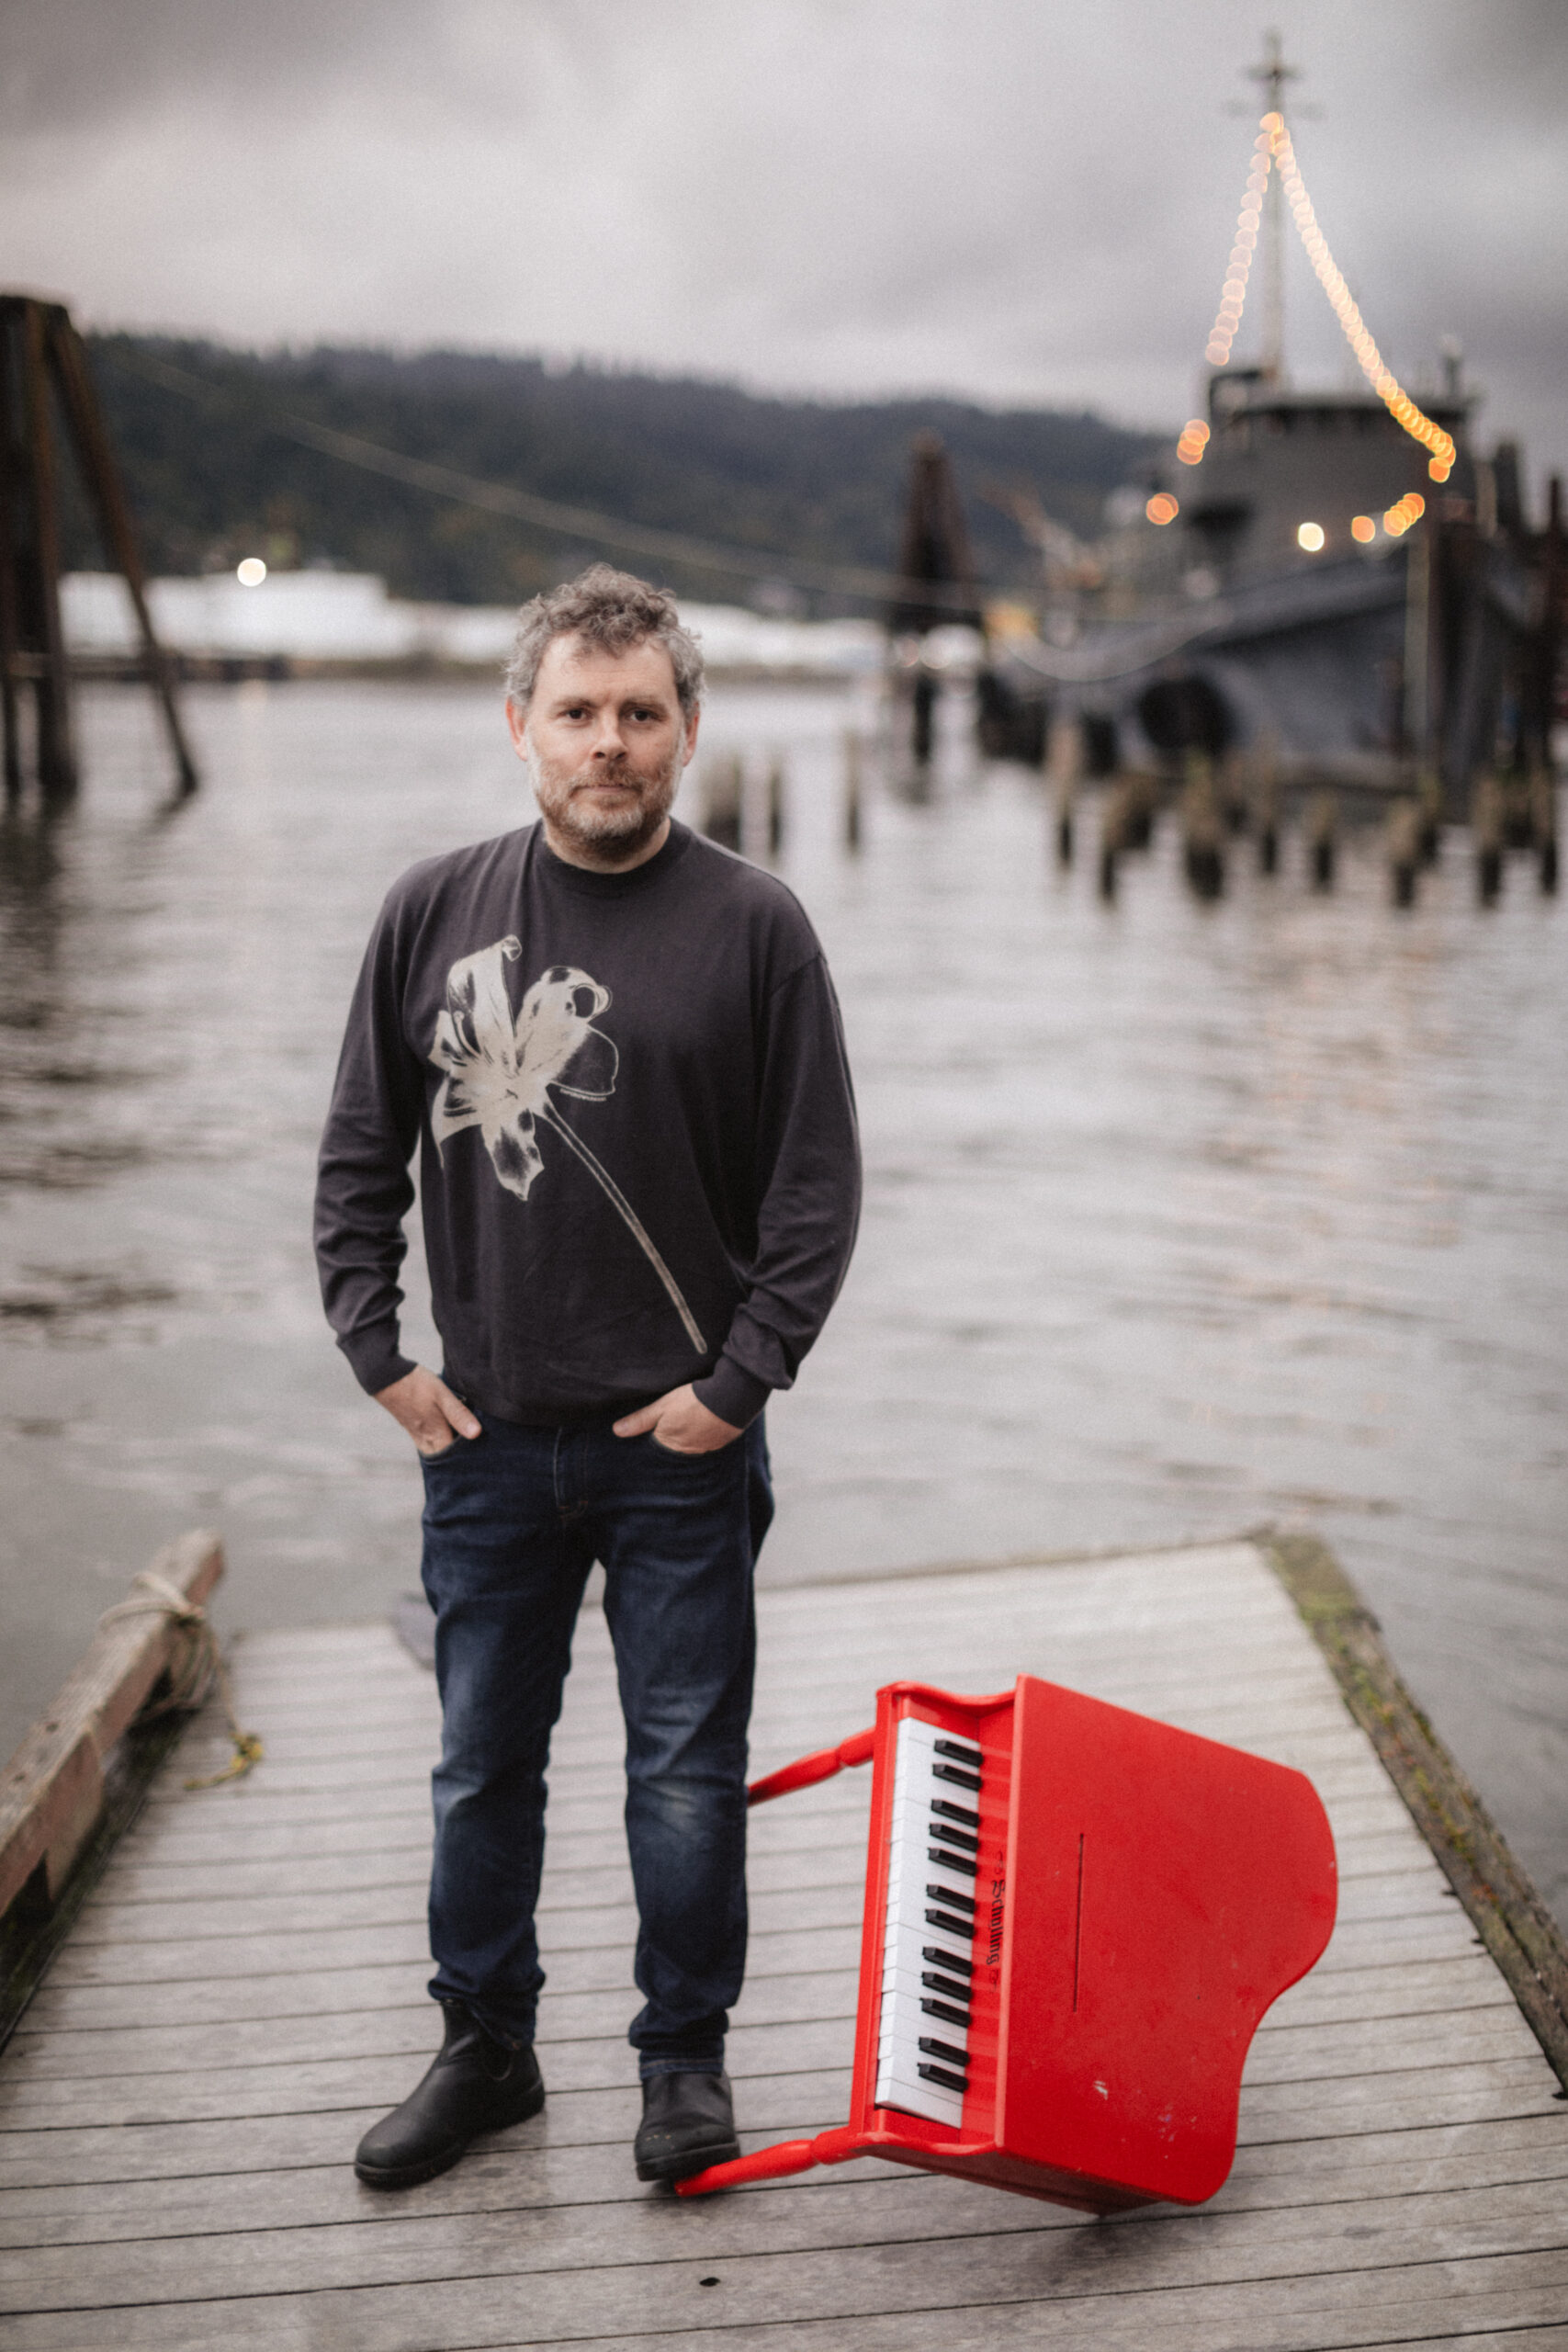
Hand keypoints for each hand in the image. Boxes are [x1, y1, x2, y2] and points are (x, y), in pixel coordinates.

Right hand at [375, 1365, 481, 1456]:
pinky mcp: (411, 1426)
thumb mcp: (442, 1395)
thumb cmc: (416, 1384)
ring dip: (447, 1450)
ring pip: (435, 1451)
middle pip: (444, 1458)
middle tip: (475, 1452)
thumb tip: (477, 1434)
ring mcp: (416, 1434)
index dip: (468, 1457)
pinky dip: (438, 1443)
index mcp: (434, 1434)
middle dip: (457, 1458)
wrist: (385, 1377)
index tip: (481, 1453)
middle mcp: (425, 1439)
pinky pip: (427, 1443)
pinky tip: (446, 1434)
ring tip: (463, 1444)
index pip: (454, 1457)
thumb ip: (458, 1414)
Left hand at [613, 1383, 740, 1454]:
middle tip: (677, 1421)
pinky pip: (709, 1440)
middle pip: (676, 1447)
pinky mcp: (722, 1441)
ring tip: (692, 1421)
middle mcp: (688, 1451)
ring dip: (692, 1435)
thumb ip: (640, 1420)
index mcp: (670, 1444)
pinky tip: (707, 1421)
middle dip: (675, 1436)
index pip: (657, 1447)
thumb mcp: (662, 1406)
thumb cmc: (692, 1401)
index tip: (658, 1426)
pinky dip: (707, 1432)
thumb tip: (617, 1431)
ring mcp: (707, 1447)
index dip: (656, 1435)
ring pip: (694, 1444)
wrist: (730, 1398)